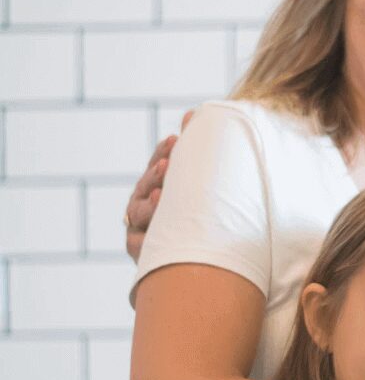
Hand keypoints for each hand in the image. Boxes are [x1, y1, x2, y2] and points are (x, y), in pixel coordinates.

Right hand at [124, 109, 193, 260]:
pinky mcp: (142, 256)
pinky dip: (145, 233)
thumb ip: (193, 153)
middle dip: (156, 176)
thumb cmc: (206, 223)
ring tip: (161, 193)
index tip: (175, 142)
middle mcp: (146, 211)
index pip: (157, 169)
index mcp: (159, 192)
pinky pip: (139, 242)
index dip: (163, 155)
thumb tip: (194, 113)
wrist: (209, 267)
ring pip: (139, 214)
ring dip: (149, 203)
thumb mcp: (202, 188)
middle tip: (168, 164)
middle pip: (145, 189)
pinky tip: (157, 225)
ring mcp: (141, 232)